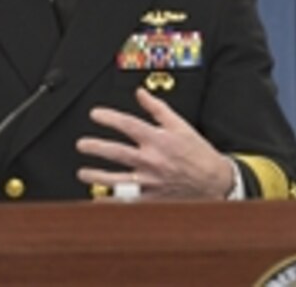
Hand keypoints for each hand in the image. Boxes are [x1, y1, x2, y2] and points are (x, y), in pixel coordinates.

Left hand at [75, 88, 234, 199]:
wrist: (214, 180)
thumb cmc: (197, 152)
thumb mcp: (180, 125)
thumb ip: (157, 108)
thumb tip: (140, 93)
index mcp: (158, 140)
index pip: (128, 125)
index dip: (109, 118)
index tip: (95, 114)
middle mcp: (152, 160)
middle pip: (118, 153)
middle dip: (96, 148)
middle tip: (81, 145)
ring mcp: (151, 181)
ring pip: (118, 180)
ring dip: (98, 177)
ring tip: (82, 174)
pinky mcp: (153, 197)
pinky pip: (129, 201)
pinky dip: (113, 202)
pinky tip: (99, 200)